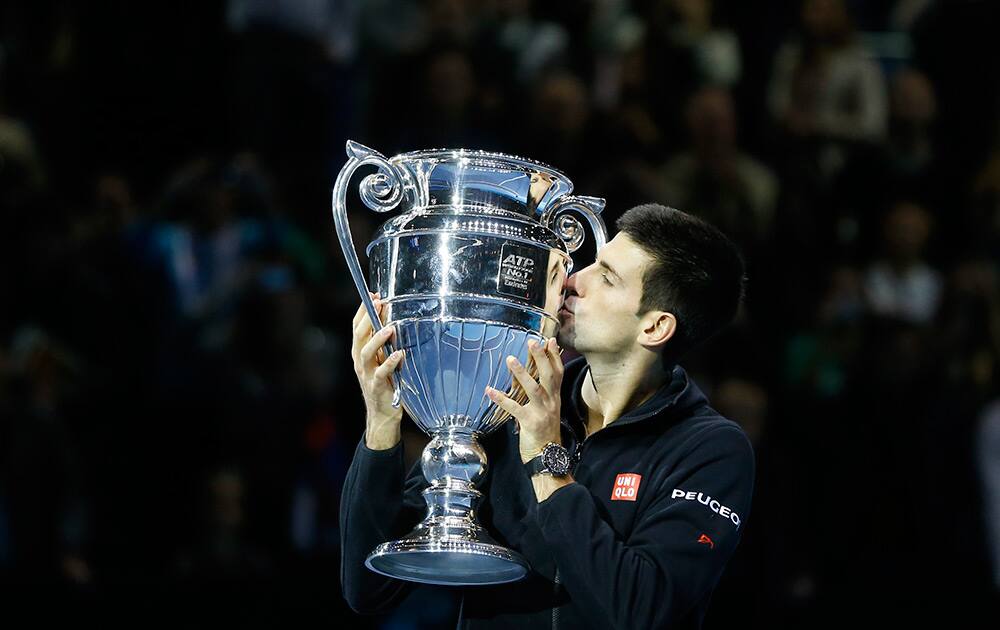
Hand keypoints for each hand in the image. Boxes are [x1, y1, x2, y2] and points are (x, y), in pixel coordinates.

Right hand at [351, 293, 404, 449]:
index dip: (363, 311)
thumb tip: (392, 320)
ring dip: (377, 339)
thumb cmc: (385, 384)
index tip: (373, 295)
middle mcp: (360, 362)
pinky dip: (390, 363)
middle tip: (379, 303)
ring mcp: (367, 374)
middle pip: (358, 336)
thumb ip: (384, 344)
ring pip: (366, 353)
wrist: (383, 415)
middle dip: (367, 318)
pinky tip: (399, 354)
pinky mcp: (377, 387)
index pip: (357, 328)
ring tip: (389, 328)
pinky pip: (381, 373)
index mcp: (360, 353)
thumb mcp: (382, 360)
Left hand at [486, 338, 563, 462]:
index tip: (549, 340)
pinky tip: (490, 390)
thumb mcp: (548, 409)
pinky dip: (501, 398)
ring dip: (521, 373)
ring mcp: (541, 412)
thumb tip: (531, 375)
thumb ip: (542, 393)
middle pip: (548, 376)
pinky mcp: (530, 422)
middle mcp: (551, 402)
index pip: (558, 373)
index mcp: (555, 398)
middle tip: (532, 343)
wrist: (547, 455)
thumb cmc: (544, 431)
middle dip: (541, 358)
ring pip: (533, 389)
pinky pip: (514, 408)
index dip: (554, 356)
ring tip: (510, 359)